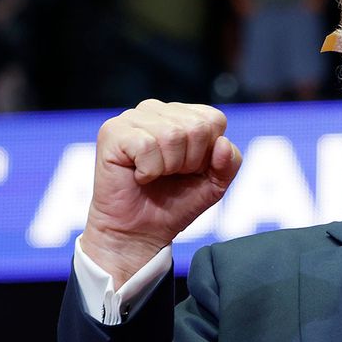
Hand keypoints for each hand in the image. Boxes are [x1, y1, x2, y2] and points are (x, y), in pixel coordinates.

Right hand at [82, 100, 242, 287]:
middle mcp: (156, 110)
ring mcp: (132, 117)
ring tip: (154, 175)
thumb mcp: (215, 184)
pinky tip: (138, 176)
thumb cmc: (175, 204)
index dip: (208, 153)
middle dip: (189, 162)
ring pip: (172, 135)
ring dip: (168, 167)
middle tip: (170, 175)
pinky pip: (146, 145)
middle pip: (196, 127)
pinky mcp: (112, 131)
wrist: (140, 232)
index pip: (213, 119)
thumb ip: (229, 163)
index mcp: (182, 115)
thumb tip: (223, 143)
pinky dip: (148, 170)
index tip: (190, 169)